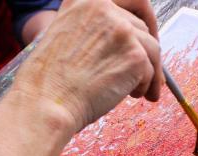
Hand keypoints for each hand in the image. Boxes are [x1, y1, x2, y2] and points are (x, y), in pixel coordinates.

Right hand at [14, 0, 160, 131]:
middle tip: (141, 73)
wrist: (46, 103)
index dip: (142, 18)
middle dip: (144, 52)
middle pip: (141, 28)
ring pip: (151, 49)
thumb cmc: (51, 79)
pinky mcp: (134, 54)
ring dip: (148, 71)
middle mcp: (104, 7)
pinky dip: (146, 86)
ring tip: (136, 90)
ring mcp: (121, 29)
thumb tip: (131, 38)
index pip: (131, 0)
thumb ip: (94, 27)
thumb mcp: (66, 33)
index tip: (147, 35)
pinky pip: (151, 70)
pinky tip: (132, 96)